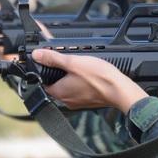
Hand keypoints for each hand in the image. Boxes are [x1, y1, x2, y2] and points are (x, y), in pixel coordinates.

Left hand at [31, 49, 146, 111]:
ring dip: (71, 78)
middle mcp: (66, 100)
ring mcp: (78, 102)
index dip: (45, 70)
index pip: (43, 82)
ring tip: (81, 68)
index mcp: (59, 92)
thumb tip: (37, 55)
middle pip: (56, 84)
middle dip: (60, 73)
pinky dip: (82, 84)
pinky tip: (90, 76)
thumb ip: (53, 58)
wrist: (120, 90)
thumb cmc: (99, 78)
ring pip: (68, 87)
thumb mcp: (73, 62)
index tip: (50, 62)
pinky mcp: (88, 102)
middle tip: (69, 62)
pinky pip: (79, 91)